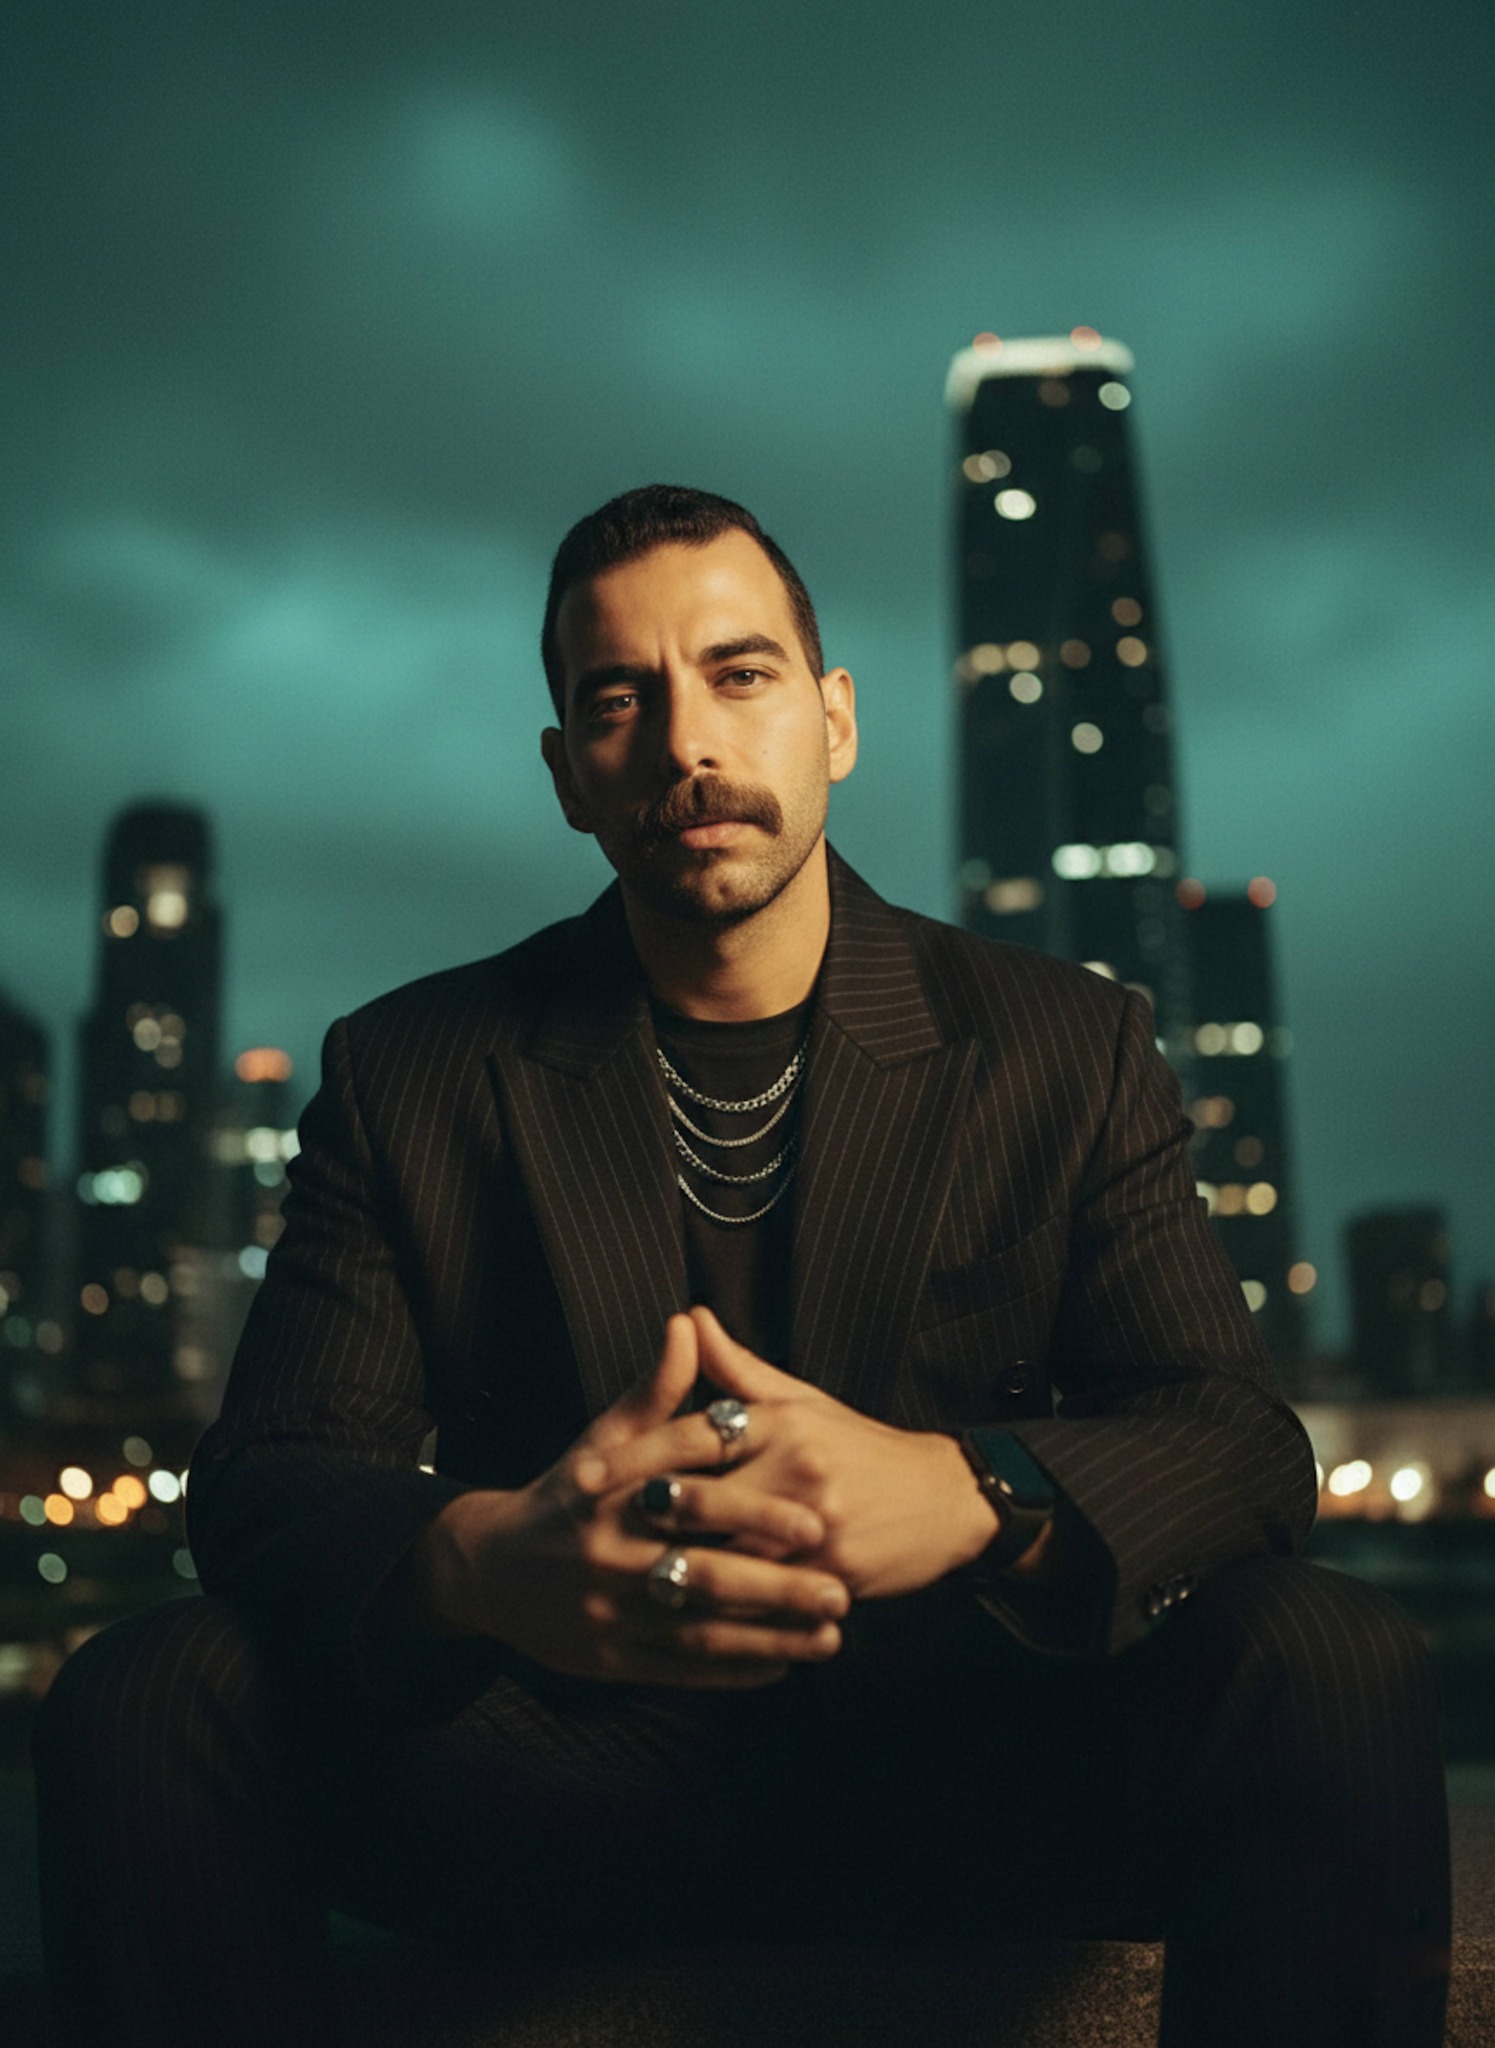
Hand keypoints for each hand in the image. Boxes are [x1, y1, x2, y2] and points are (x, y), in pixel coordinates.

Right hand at [404, 1313, 848, 1686]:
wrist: (491, 1569)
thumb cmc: (567, 1495)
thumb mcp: (604, 1438)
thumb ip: (656, 1389)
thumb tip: (689, 1323)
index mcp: (614, 1496)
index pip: (693, 1498)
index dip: (757, 1512)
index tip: (816, 1520)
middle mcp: (609, 1556)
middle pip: (706, 1575)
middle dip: (778, 1587)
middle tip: (841, 1591)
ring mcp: (608, 1613)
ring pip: (701, 1632)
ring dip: (770, 1637)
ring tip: (831, 1635)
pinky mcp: (607, 1660)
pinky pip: (680, 1670)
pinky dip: (734, 1671)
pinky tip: (783, 1665)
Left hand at [593, 1307, 999, 1600]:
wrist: (942, 1500)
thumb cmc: (859, 1448)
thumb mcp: (800, 1401)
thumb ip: (735, 1369)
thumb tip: (688, 1318)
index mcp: (782, 1423)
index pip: (695, 1436)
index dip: (634, 1456)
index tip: (583, 1477)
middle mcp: (798, 1470)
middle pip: (704, 1503)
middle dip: (645, 1525)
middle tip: (589, 1540)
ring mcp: (817, 1526)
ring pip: (728, 1560)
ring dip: (676, 1579)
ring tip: (629, 1587)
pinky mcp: (833, 1573)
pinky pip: (765, 1603)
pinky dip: (726, 1617)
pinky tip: (684, 1627)